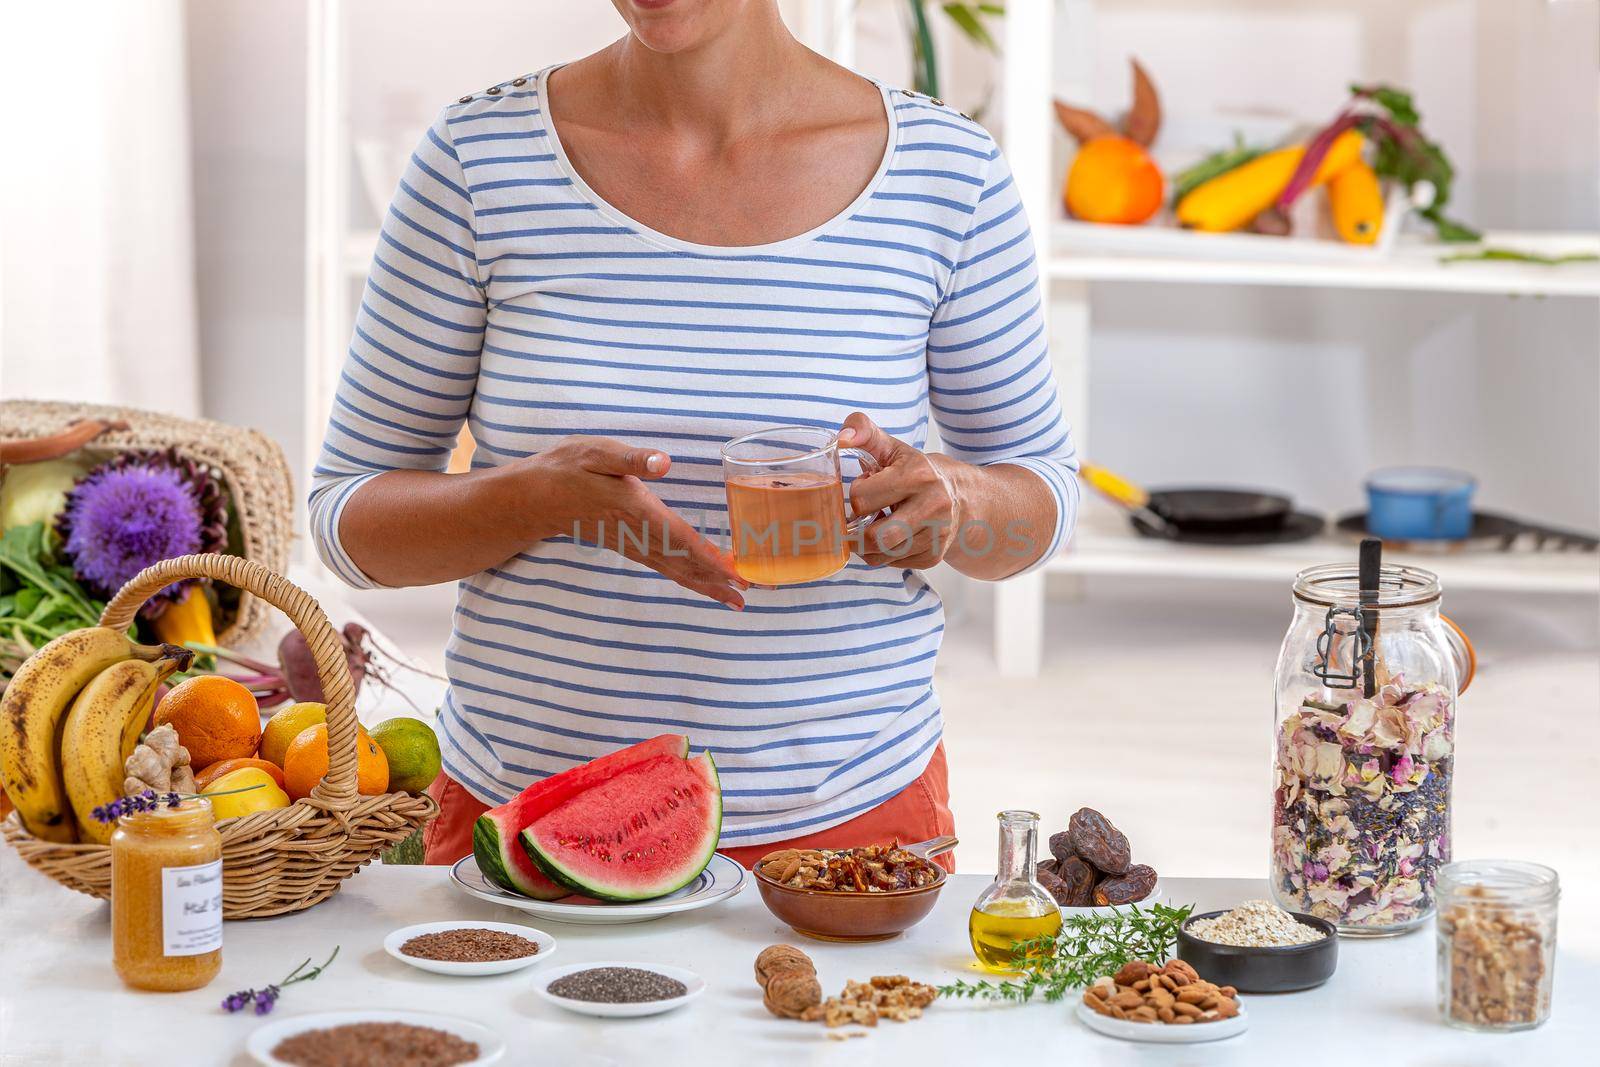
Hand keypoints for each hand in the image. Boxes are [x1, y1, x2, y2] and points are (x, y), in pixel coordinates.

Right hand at [532, 436, 746, 608]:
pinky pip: (664, 567)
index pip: (681, 538)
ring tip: (733, 599)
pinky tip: (701, 581)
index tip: (735, 573)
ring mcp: (633, 544)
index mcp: (636, 509)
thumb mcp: (597, 453)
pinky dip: (687, 577)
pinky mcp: (629, 546)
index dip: (710, 557)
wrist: (534, 497)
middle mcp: (638, 533)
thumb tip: (663, 462)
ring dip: (705, 584)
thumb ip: (631, 459)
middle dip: (716, 580)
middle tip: (747, 595)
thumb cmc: (567, 468)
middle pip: (684, 563)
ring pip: (675, 570)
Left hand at [838, 413, 965, 569]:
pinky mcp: (933, 556)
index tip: (866, 488)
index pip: (862, 498)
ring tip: (875, 523)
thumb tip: (842, 437)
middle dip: (855, 531)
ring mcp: (935, 535)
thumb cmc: (919, 472)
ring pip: (880, 554)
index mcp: (918, 475)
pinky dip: (882, 553)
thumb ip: (865, 432)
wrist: (965, 498)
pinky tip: (891, 535)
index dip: (856, 494)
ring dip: (866, 543)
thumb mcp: (894, 447)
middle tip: (857, 518)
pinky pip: (891, 563)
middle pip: (873, 537)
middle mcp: (932, 507)